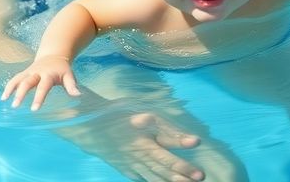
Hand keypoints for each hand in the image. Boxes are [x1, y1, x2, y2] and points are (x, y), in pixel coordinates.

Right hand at [1, 55, 80, 110]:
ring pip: (18, 79)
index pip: (43, 87)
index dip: (38, 98)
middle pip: (27, 82)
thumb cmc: (62, 69)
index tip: (34, 109)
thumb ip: (72, 85)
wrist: (54, 55)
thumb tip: (78, 95)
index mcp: (48, 74)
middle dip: (20, 94)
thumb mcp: (69, 75)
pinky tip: (3, 97)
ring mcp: (29, 72)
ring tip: (4, 100)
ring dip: (10, 89)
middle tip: (15, 106)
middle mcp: (37, 73)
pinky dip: (9, 87)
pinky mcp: (24, 73)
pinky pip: (15, 79)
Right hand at [60, 110, 235, 181]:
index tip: (197, 141)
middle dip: (182, 171)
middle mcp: (140, 153)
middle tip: (200, 176)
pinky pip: (147, 181)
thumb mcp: (141, 115)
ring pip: (156, 177)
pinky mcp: (130, 172)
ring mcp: (134, 166)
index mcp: (143, 136)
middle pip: (163, 164)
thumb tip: (185, 134)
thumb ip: (164, 125)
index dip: (180, 140)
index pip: (165, 139)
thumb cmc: (118, 118)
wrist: (89, 130)